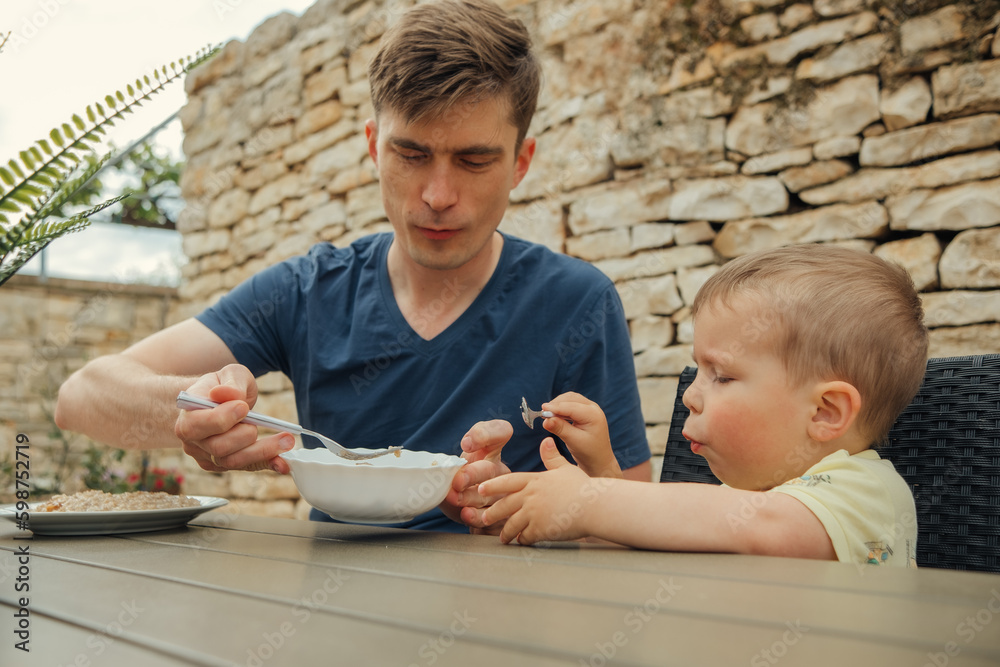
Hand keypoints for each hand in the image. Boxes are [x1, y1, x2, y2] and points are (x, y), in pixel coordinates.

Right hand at [174, 364, 292, 473]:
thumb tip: (229, 394)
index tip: (243, 407)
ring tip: (287, 440)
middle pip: (217, 447)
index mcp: (188, 415)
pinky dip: (266, 464)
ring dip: (262, 451)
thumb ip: (232, 383)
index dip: (221, 419)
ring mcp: (207, 455)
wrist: (218, 401)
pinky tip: (283, 463)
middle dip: (244, 436)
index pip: (196, 425)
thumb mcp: (229, 374)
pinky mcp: (224, 464)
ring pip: (232, 461)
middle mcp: (193, 440)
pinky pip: (245, 467)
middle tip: (260, 423)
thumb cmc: (223, 385)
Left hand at [439, 419, 511, 533]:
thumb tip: (466, 445)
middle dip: (472, 475)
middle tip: (456, 481)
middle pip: (490, 470)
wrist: (461, 511)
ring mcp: (504, 495)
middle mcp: (501, 473)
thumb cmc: (459, 481)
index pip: (499, 431)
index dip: (485, 435)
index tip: (467, 443)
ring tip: (457, 501)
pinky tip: (467, 516)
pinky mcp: (501, 517)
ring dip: (472, 499)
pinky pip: (493, 519)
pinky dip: (478, 518)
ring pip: (490, 497)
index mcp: (490, 452)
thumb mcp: (452, 463)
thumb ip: (452, 457)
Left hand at [480, 438, 597, 544]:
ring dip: (505, 532)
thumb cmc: (582, 487)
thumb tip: (546, 441)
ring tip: (503, 538)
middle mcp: (531, 496)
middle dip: (493, 513)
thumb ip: (552, 457)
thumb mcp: (565, 468)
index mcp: (535, 480)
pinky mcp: (540, 529)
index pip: (508, 482)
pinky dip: (522, 540)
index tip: (481, 489)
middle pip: (505, 505)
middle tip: (484, 518)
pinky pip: (525, 536)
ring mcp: (534, 513)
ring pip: (512, 524)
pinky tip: (521, 542)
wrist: (594, 506)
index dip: (493, 486)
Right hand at [541, 392, 620, 478]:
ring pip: (570, 399)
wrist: (599, 460)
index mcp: (593, 415)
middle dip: (556, 405)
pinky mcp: (585, 411)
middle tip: (544, 414)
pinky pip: (571, 404)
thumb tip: (546, 420)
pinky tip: (555, 417)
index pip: (571, 407)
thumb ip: (560, 429)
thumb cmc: (589, 452)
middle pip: (570, 399)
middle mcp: (593, 408)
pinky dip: (561, 408)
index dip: (555, 407)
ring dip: (558, 405)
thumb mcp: (574, 441)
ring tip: (548, 416)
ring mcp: (590, 408)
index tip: (542, 410)